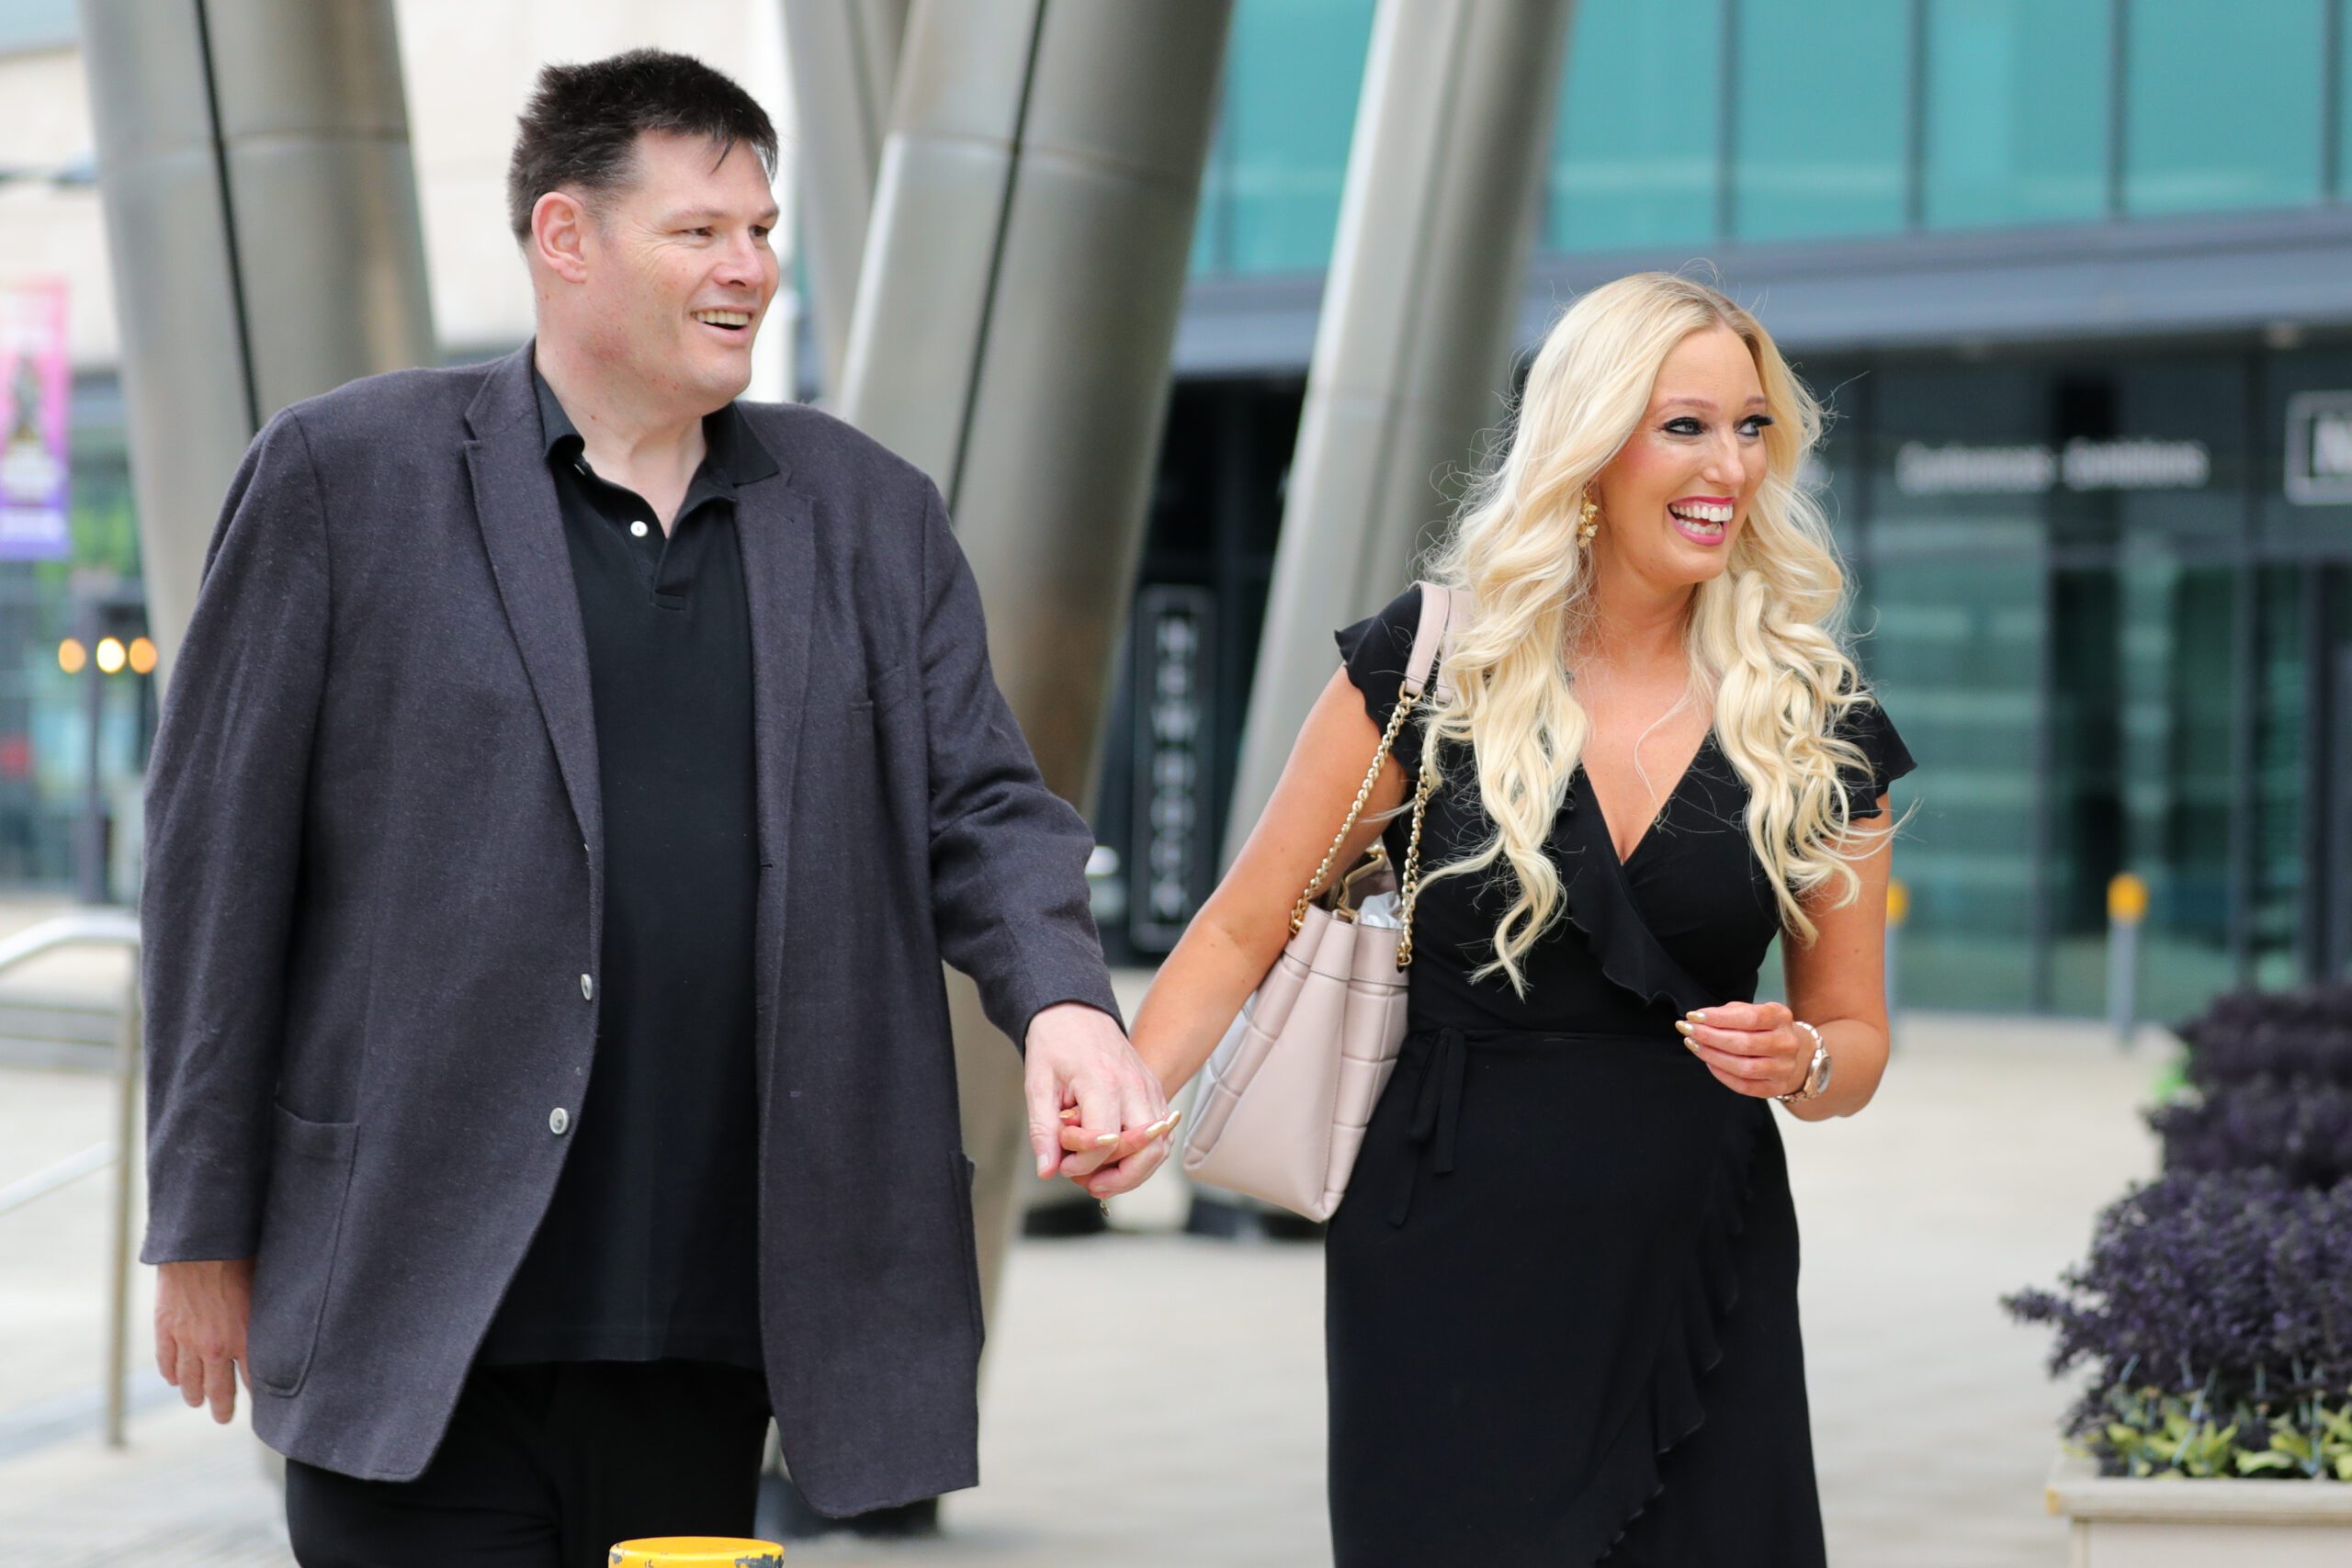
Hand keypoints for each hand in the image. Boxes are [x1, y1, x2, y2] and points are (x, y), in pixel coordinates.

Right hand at [155, 1258, 253, 1422]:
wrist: (202, 1247)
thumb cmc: (243, 1261)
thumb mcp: (266, 1292)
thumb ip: (267, 1318)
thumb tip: (281, 1330)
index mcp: (245, 1338)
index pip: (253, 1380)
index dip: (255, 1395)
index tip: (258, 1407)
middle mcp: (215, 1347)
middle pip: (217, 1389)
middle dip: (221, 1407)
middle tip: (223, 1418)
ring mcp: (187, 1340)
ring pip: (188, 1381)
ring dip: (193, 1395)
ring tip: (197, 1402)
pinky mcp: (165, 1328)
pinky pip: (166, 1360)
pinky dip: (170, 1374)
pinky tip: (174, 1381)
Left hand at [1023, 1002, 1174, 1197]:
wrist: (1075, 1010)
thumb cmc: (1056, 1043)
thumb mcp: (1037, 1085)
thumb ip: (1043, 1130)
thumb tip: (1047, 1170)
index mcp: (1102, 1082)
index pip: (1105, 1142)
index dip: (1082, 1163)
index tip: (1063, 1163)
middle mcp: (1134, 1086)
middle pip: (1146, 1149)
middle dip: (1119, 1178)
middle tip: (1090, 1183)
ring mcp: (1149, 1088)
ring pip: (1160, 1146)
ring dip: (1134, 1171)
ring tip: (1103, 1177)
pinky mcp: (1154, 1091)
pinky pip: (1160, 1134)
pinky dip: (1143, 1155)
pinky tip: (1116, 1160)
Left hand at [1675, 1001, 1808, 1099]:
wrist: (1795, 1053)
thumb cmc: (1763, 1028)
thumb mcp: (1752, 1011)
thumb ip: (1728, 1013)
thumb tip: (1697, 1019)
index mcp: (1781, 1017)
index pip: (1750, 1017)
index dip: (1718, 1018)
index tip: (1693, 1016)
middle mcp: (1787, 1043)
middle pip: (1744, 1044)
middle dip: (1710, 1037)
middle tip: (1688, 1030)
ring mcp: (1784, 1068)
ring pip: (1744, 1067)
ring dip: (1713, 1056)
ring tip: (1694, 1045)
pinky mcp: (1776, 1087)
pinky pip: (1745, 1086)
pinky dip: (1723, 1075)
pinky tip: (1709, 1062)